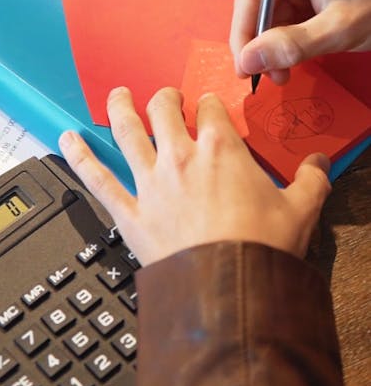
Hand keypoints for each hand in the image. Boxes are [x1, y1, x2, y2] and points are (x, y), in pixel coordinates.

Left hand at [59, 86, 330, 265]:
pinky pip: (97, 179)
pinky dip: (79, 157)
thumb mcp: (300, 210)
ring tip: (116, 95)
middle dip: (164, 98)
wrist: (228, 291)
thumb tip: (319, 164)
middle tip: (165, 97)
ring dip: (119, 109)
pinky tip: (66, 139)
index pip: (210, 109)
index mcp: (219, 149)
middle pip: (164, 110)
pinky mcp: (129, 213)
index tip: (210, 107)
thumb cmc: (259, 249)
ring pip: (127, 132)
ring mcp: (150, 183)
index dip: (209, 104)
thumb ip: (310, 181)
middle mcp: (179, 158)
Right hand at [230, 0, 370, 84]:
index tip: (244, 69)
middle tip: (266, 77)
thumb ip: (293, 44)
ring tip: (282, 74)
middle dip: (260, 43)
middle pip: (257, 5)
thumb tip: (248, 60)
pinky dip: (284, 41)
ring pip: (268, 15)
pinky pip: (284, 17)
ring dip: (271, 47)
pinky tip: (291, 61)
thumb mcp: (340, 29)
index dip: (243, 34)